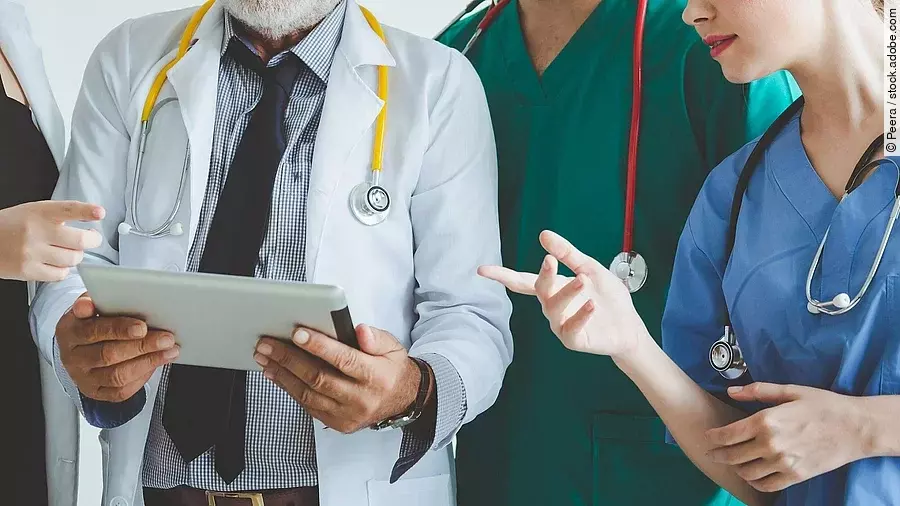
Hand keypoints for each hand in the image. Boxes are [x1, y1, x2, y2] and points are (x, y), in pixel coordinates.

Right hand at [0, 200, 104, 281]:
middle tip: (91, 238)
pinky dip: (62, 270)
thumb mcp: (33, 211)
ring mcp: (31, 252)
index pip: (68, 209)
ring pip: (73, 259)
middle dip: (92, 240)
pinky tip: (55, 263)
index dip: (86, 210)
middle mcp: (36, 231)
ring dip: (76, 256)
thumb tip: (92, 216)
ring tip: (67, 250)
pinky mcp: (27, 270)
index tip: (99, 212)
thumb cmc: (12, 225)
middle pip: (80, 241)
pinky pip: (60, 274)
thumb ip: (59, 214)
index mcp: (39, 212)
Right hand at [56, 293, 179, 401]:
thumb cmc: (92, 321)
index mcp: (69, 331)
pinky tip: (158, 363)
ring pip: (117, 375)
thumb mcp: (90, 306)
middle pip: (108, 354)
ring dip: (148, 362)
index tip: (143, 326)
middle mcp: (72, 357)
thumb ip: (95, 301)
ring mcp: (83, 378)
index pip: (93, 330)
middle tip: (167, 338)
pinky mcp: (95, 392)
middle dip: (142, 346)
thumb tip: (94, 301)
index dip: (119, 329)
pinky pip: (121, 390)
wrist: (79, 347)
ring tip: (169, 350)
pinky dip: (143, 377)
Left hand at [254, 325, 423, 433]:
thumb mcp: (392, 347)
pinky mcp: (337, 423)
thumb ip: (376, 337)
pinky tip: (276, 374)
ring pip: (308, 394)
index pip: (344, 360)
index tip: (296, 333)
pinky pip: (308, 406)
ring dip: (282, 374)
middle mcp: (361, 399)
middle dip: (289, 358)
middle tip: (268, 344)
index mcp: (376, 376)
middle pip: (319, 378)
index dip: (319, 346)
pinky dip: (289, 389)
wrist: (403, 399)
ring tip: (265, 357)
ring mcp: (347, 415)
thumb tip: (359, 330)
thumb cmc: (391, 368)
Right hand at [478, 230, 644, 357]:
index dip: (503, 276)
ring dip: (567, 292)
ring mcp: (561, 325)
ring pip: (554, 308)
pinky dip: (580, 316)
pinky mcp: (574, 340)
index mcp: (554, 288)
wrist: (628, 325)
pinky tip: (591, 305)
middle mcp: (552, 307)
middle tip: (550, 261)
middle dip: (543, 275)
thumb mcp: (589, 268)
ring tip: (584, 280)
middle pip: (539, 289)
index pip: (523, 280)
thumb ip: (567, 253)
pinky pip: (570, 328)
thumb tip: (543, 234)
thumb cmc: (607, 297)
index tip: (482, 270)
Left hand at [705, 382, 868, 491]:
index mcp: (766, 420)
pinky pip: (766, 485)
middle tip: (713, 453)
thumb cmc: (824, 405)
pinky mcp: (796, 476)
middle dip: (718, 454)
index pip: (728, 434)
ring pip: (746, 472)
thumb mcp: (790, 390)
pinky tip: (753, 474)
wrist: (856, 428)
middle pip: (733, 455)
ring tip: (734, 462)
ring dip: (736, 468)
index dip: (713, 437)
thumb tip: (731, 391)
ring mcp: (783, 462)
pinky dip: (754, 481)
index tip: (708, 437)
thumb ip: (757, 391)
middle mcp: (771, 443)